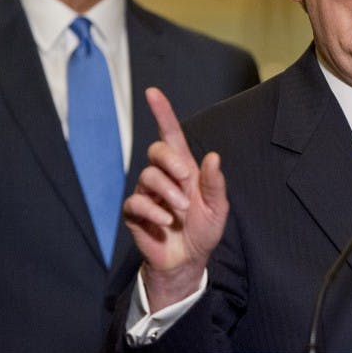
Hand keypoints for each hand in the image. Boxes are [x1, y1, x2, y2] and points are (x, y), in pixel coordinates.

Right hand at [122, 87, 228, 311]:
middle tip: (186, 178)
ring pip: (147, 176)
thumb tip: (214, 157)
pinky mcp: (134, 212)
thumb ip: (215, 184)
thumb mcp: (217, 208)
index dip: (162, 113)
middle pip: (156, 151)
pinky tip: (165, 222)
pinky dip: (153, 210)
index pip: (171, 135)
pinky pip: (136, 202)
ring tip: (180, 212)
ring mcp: (146, 193)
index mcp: (184, 169)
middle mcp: (163, 176)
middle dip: (171, 161)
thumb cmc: (203, 230)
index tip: (153, 92)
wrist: (187, 260)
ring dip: (167, 192)